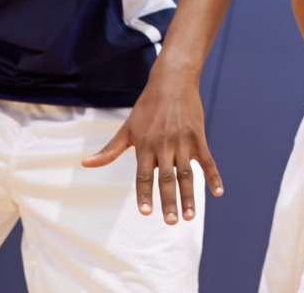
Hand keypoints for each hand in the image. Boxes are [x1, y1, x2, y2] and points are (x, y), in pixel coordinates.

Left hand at [82, 72, 220, 224]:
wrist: (172, 81)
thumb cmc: (147, 107)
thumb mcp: (127, 128)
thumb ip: (109, 150)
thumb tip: (85, 164)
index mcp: (145, 145)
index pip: (144, 175)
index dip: (145, 194)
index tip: (146, 212)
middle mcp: (164, 145)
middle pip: (167, 178)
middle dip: (169, 201)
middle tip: (171, 222)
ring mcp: (183, 141)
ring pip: (187, 174)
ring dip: (189, 196)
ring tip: (189, 216)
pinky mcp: (198, 136)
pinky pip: (207, 160)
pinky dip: (213, 176)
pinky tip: (218, 192)